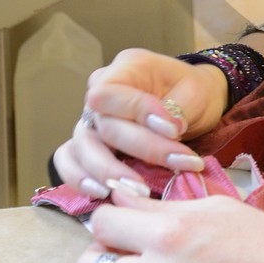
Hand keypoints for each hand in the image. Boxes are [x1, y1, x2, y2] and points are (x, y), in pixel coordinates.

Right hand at [52, 48, 227, 199]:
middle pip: (104, 125)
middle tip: (178, 163)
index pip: (112, 91)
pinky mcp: (88, 144)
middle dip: (142, 148)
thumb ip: (178, 109)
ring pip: (81, 147)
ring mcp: (91, 118)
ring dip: (108, 172)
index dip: (138, 112)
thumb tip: (169, 131)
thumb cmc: (192, 94)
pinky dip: (79, 178)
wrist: (191, 104)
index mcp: (126, 68)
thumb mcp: (195, 91)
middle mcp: (100, 92)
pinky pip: (68, 160)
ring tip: (137, 190)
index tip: (174, 130)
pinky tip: (102, 194)